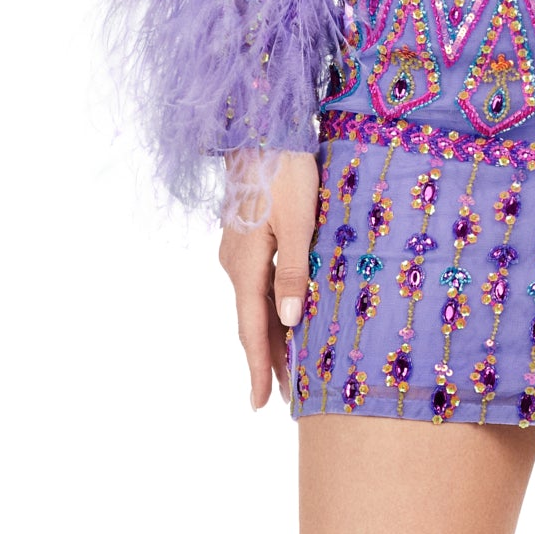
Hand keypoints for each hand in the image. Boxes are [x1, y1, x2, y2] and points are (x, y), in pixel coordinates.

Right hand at [218, 148, 321, 409]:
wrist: (261, 129)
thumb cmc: (284, 173)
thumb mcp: (299, 222)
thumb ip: (294, 271)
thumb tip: (290, 319)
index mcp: (246, 266)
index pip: (252, 329)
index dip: (259, 368)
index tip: (258, 404)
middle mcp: (235, 263)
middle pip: (252, 321)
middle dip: (269, 359)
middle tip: (285, 396)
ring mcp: (237, 249)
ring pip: (255, 302)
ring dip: (272, 332)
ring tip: (291, 364)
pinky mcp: (245, 236)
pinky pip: (257, 282)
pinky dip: (270, 305)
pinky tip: (285, 312)